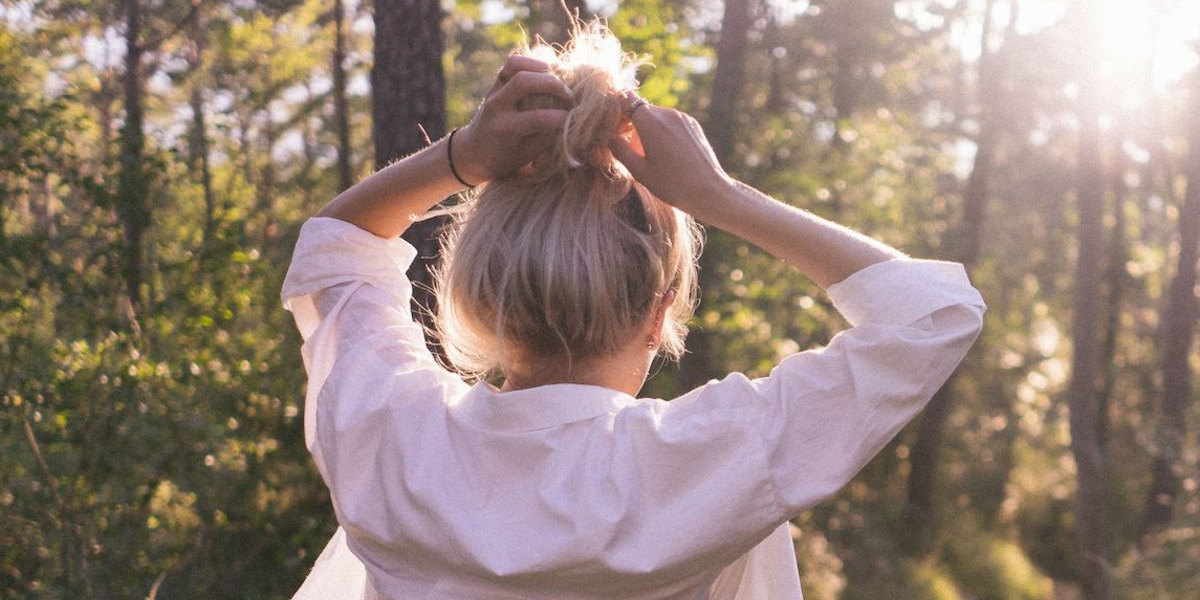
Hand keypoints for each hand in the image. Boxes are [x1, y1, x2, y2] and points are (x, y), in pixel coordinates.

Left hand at [453, 56, 572, 183]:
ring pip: (516, 64)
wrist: (474, 151)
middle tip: (569, 96)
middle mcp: (496, 105)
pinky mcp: (497, 81)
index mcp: (503, 129)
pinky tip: (546, 73)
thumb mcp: (526, 156)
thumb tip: (571, 121)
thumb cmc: (504, 158)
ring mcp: (494, 90)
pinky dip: (532, 62)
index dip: (561, 118)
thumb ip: (546, 138)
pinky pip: (513, 62)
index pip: (536, 118)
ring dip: (542, 68)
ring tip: (558, 80)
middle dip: (553, 85)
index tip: (574, 119)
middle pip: (523, 82)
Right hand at [608, 97, 734, 217]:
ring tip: (653, 156)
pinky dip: (665, 132)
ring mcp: (683, 117)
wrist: (709, 190)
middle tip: (632, 149)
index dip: (618, 111)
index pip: (626, 99)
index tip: (616, 130)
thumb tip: (608, 135)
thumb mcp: (638, 170)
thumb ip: (619, 149)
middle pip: (641, 109)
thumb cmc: (671, 184)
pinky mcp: (693, 124)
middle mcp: (667, 113)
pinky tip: (669, 155)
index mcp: (650, 121)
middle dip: (633, 124)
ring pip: (657, 116)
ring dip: (650, 129)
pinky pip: (672, 122)